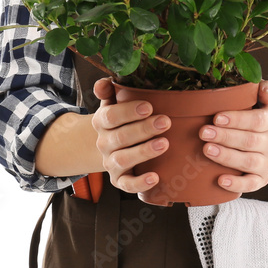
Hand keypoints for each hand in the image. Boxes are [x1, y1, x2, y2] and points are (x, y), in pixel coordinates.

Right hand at [92, 76, 171, 195]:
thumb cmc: (120, 120)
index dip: (128, 112)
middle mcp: (104, 143)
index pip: (111, 116)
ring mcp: (110, 163)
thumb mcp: (112, 103)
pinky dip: (139, 183)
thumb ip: (109, 89)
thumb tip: (104, 82)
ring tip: (164, 144)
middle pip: (120, 137)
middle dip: (143, 129)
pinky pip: (126, 185)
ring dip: (144, 152)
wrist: (110, 147)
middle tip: (165, 122)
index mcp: (101, 121)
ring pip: (123, 159)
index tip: (148, 106)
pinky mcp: (119, 180)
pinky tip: (154, 177)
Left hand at [199, 80, 267, 192]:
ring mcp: (267, 162)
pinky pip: (252, 184)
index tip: (216, 117)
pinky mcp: (261, 179)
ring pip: (249, 161)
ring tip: (207, 150)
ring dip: (227, 156)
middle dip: (225, 136)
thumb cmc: (252, 115)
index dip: (237, 119)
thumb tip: (267, 93)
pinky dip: (237, 184)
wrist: (264, 141)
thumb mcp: (260, 99)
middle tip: (203, 132)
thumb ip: (265, 89)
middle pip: (250, 141)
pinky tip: (221, 180)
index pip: (258, 120)